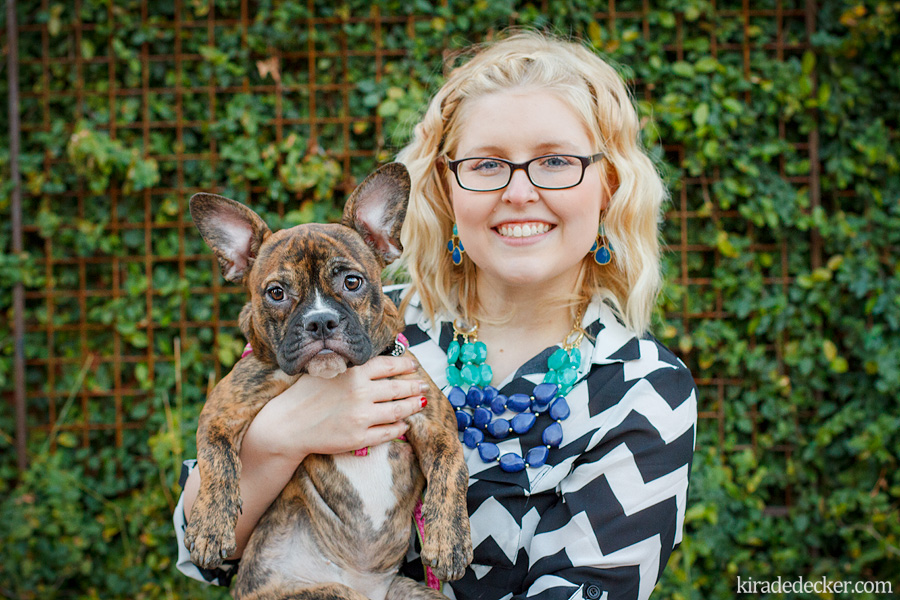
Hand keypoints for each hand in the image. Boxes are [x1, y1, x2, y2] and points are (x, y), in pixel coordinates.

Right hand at [247, 354, 427, 462]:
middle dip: (415, 386)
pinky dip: (400, 427)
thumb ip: (351, 367)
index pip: (388, 365)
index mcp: (353, 373)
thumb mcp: (326, 370)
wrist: (287, 426)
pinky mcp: (359, 437)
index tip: (413, 365)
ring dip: (413, 406)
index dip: (405, 365)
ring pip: (398, 410)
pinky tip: (404, 424)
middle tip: (424, 385)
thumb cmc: (304, 395)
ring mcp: (361, 416)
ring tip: (421, 402)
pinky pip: (388, 432)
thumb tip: (376, 363)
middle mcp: (361, 393)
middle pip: (398, 388)